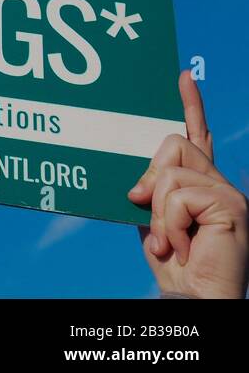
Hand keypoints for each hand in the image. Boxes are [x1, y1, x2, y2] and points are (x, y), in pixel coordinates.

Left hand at [128, 70, 247, 297]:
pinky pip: (177, 195)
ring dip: (158, 213)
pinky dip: (169, 224)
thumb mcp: (151, 218)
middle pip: (171, 143)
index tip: (182, 76)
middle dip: (149, 182)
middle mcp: (217, 182)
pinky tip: (181, 246)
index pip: (195, 134)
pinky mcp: (231, 205)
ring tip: (169, 241)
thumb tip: (140, 181)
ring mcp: (228, 192)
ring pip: (169, 171)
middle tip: (153, 222)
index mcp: (198, 182)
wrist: (193, 296)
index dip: (190, 104)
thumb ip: (149, 190)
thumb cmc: (172, 262)